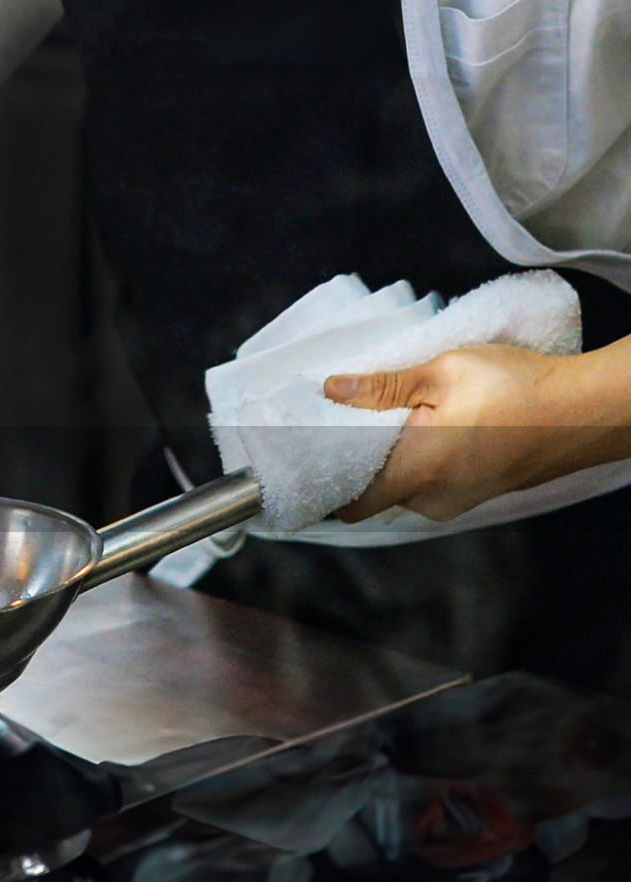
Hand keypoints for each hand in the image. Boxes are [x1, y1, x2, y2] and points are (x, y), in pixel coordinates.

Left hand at [323, 344, 583, 521]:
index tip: (306, 454)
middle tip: (340, 423)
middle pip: (370, 493)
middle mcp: (431, 499)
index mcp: (416, 472)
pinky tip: (418, 427)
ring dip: (386, 458)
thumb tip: (331, 390)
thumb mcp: (442, 371)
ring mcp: (453, 502)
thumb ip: (382, 386)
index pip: (348, 501)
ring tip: (383, 418)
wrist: (585, 412)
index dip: (324, 480)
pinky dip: (412, 461)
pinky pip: (425, 484)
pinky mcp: (470, 494)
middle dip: (353, 462)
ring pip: (398, 487)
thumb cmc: (518, 389)